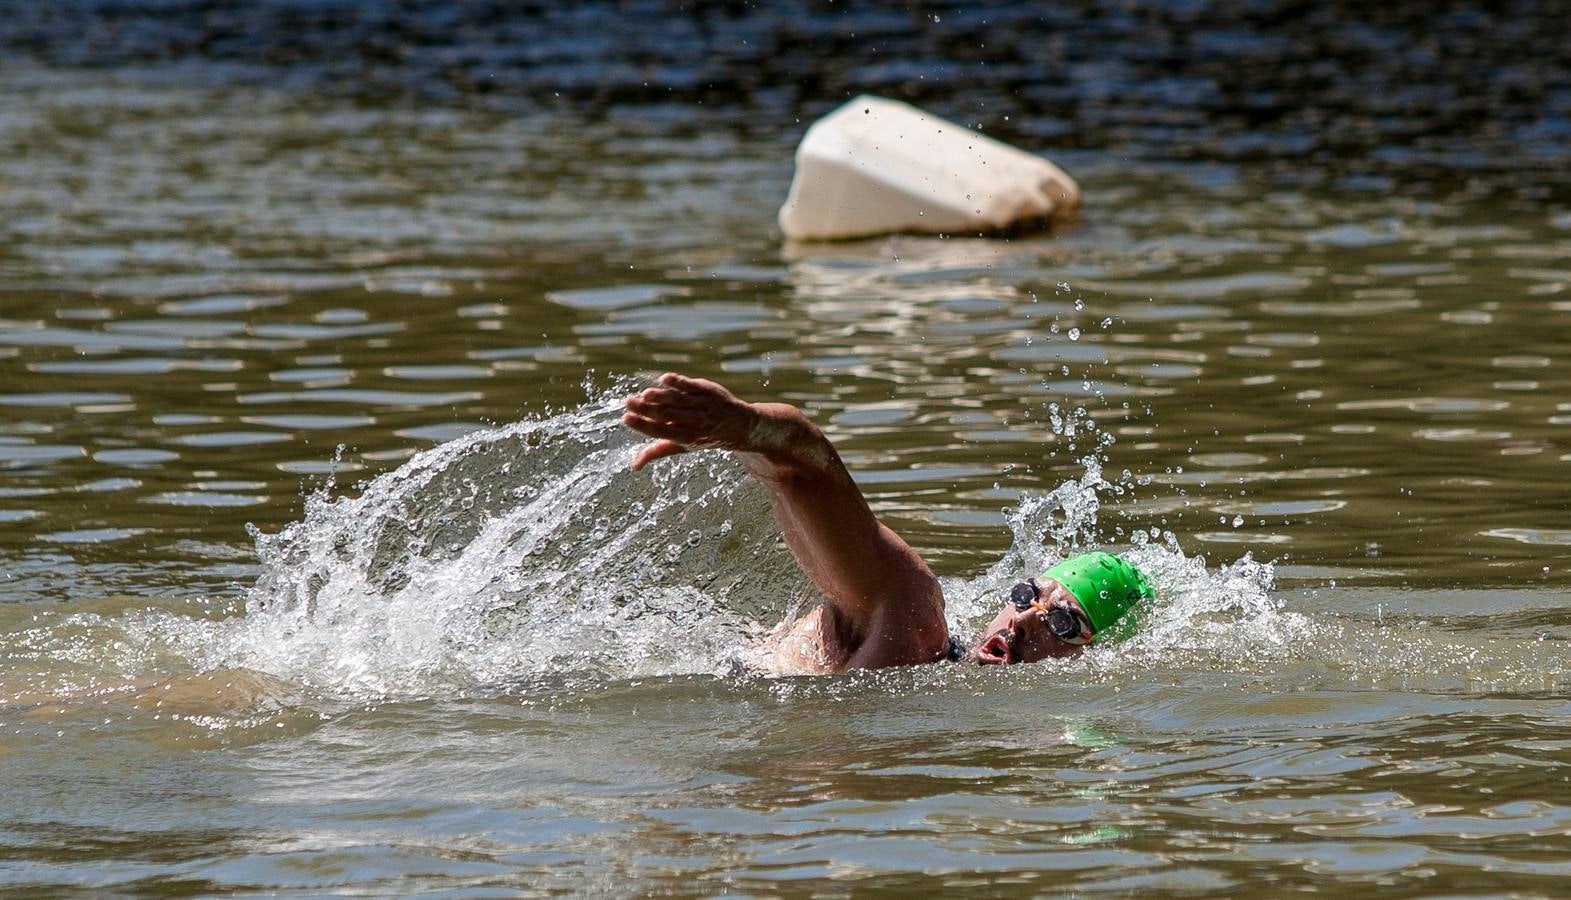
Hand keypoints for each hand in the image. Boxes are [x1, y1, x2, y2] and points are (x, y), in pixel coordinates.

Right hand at [622, 373, 754, 469]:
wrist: (739, 425)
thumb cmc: (704, 437)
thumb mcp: (683, 447)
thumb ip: (658, 451)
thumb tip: (634, 466)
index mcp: (686, 438)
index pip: (661, 432)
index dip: (643, 426)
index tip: (626, 418)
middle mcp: (695, 422)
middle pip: (667, 415)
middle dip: (647, 409)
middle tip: (628, 402)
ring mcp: (702, 405)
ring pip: (679, 400)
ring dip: (660, 396)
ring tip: (643, 394)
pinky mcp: (708, 390)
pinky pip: (692, 386)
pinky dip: (678, 382)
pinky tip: (664, 379)